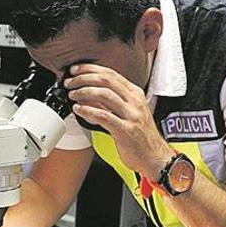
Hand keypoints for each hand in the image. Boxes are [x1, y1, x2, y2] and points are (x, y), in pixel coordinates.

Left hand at [64, 64, 173, 179]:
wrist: (155, 157)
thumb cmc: (141, 137)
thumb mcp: (130, 112)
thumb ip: (112, 101)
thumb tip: (89, 92)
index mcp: (135, 94)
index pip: (111, 73)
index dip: (90, 69)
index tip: (76, 70)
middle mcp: (134, 102)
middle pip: (106, 80)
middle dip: (84, 78)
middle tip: (70, 82)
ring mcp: (131, 115)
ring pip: (104, 94)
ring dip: (84, 92)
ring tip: (72, 95)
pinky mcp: (126, 130)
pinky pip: (104, 116)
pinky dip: (88, 111)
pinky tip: (79, 109)